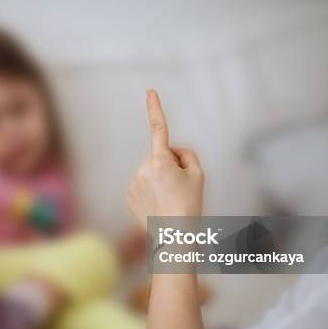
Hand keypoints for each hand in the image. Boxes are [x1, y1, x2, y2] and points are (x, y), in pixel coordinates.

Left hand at [127, 90, 203, 227]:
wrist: (173, 236)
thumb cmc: (189, 205)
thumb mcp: (198, 175)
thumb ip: (186, 154)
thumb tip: (172, 150)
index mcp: (160, 161)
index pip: (159, 129)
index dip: (155, 108)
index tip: (150, 92)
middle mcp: (143, 168)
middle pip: (160, 156)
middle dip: (170, 165)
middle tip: (180, 188)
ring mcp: (133, 183)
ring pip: (151, 171)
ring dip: (160, 179)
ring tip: (170, 199)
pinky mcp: (129, 195)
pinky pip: (143, 184)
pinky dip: (151, 190)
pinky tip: (159, 204)